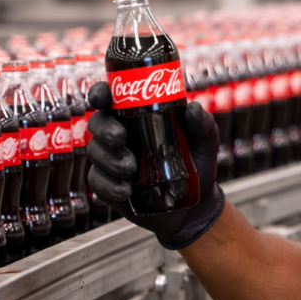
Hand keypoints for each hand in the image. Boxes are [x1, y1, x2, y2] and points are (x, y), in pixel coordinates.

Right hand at [86, 81, 224, 249]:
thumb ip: (202, 125)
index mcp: (138, 117)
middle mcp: (120, 135)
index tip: (102, 99)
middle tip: (120, 138)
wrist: (192, 206)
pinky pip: (97, 181)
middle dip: (105, 129)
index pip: (111, 98)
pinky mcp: (107, 186)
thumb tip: (193, 109)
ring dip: (110, 159)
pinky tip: (126, 190)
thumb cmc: (195, 167)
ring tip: (131, 170)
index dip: (100, 93)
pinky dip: (109, 185)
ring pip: (95, 151)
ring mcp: (111, 160)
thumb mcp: (205, 143)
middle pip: (97, 123)